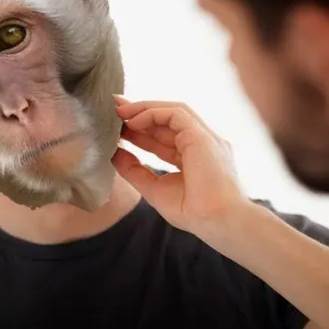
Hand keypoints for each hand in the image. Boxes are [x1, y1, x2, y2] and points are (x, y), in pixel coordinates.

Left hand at [111, 96, 250, 235]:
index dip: (140, 130)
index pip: (163, 137)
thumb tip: (114, 154)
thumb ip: (134, 170)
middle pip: (166, 121)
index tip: (117, 126)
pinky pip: (175, 113)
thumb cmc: (192, 212)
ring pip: (172, 111)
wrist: (215, 221)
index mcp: (194, 156)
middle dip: (138, 113)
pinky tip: (134, 121)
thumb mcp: (154, 188)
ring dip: (144, 108)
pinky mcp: (201, 135)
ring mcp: (203, 137)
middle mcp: (201, 143)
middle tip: (112, 108)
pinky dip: (152, 113)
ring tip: (119, 110)